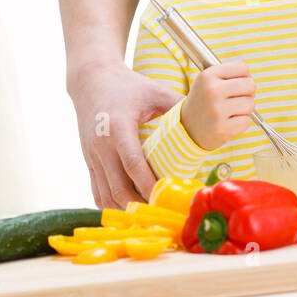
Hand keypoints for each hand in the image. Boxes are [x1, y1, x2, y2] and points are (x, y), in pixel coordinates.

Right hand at [69, 58, 179, 207]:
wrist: (91, 81)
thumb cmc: (126, 86)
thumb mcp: (154, 92)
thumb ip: (178, 106)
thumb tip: (207, 123)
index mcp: (118, 127)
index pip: (133, 164)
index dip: (149, 186)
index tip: (167, 199)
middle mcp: (101, 145)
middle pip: (118, 188)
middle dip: (140, 205)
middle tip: (163, 213)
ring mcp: (92, 156)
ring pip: (106, 196)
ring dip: (126, 209)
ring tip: (149, 214)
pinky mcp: (88, 162)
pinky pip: (97, 192)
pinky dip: (113, 205)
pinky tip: (130, 208)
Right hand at [180, 60, 254, 152]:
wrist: (187, 128)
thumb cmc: (203, 102)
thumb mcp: (206, 81)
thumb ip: (227, 74)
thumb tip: (250, 77)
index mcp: (208, 75)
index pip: (243, 68)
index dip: (244, 76)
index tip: (238, 84)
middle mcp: (212, 90)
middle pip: (250, 85)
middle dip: (248, 93)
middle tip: (236, 99)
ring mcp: (217, 110)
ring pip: (250, 103)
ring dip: (245, 109)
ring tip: (231, 111)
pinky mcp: (223, 128)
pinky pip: (247, 120)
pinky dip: (241, 122)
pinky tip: (228, 122)